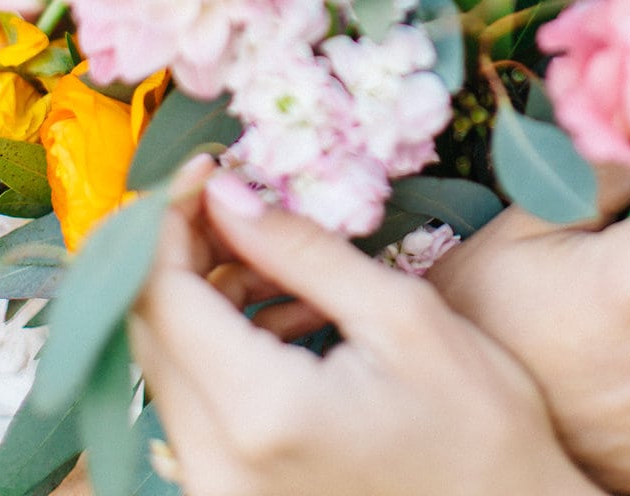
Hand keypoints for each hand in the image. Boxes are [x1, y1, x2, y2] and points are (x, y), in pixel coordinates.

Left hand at [133, 169, 599, 495]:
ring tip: (279, 262)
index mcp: (259, 414)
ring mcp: (218, 492)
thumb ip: (301, 250)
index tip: (207, 166)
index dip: (171, 219)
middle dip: (182, 253)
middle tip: (237, 201)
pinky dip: (225, 350)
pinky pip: (198, 408)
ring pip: (170, 368)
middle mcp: (216, 466)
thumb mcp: (400, 314)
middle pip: (150, 333)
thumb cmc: (479, 425)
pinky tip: (287, 319)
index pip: (163, 296)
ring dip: (207, 300)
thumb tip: (224, 191)